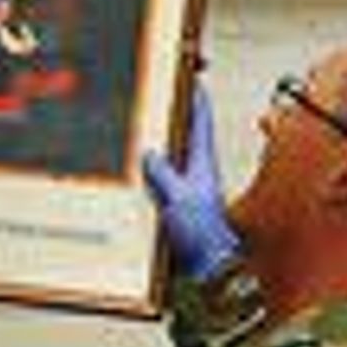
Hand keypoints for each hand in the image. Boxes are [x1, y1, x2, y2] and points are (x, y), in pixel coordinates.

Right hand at [140, 83, 239, 280]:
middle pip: (185, 135)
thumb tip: (151, 154)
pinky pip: (160, 181)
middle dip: (175, 115)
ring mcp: (187, 191)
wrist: (209, 272)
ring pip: (172, 158)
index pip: (200, 121)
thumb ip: (164, 175)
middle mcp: (197, 175)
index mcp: (203, 165)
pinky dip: (150, 171)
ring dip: (161, 144)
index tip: (192, 74)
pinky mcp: (176, 209)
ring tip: (144, 127)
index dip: (196, 97)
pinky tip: (137, 171)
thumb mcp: (180, 199)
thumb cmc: (204, 238)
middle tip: (163, 94)